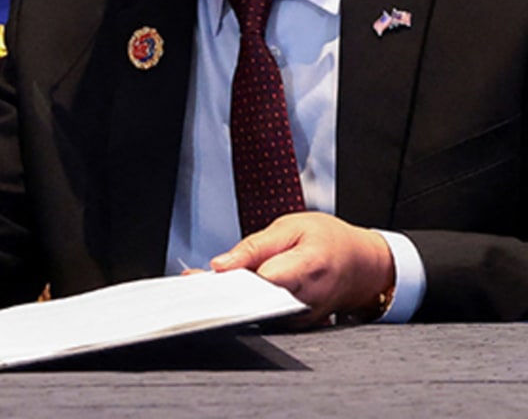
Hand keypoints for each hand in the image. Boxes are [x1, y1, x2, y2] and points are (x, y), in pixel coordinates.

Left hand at [210, 211, 394, 324]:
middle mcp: (306, 299)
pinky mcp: (297, 325)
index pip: (261, 281)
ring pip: (255, 312)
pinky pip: (263, 317)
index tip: (201, 278)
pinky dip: (242, 305)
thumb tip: (221, 265)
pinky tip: (223, 292)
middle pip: (254, 301)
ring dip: (227, 299)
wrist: (360, 264)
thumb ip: (255, 247)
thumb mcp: (290, 227)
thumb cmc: (328, 240)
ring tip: (201, 283)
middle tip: (191, 280)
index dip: (230, 280)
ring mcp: (303, 317)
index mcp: (307, 267)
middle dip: (220, 292)